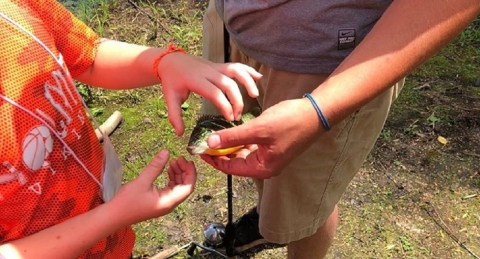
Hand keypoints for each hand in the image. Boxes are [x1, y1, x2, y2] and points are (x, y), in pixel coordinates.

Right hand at [111, 149, 195, 223]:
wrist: (114, 216)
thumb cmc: (127, 201)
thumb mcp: (142, 181)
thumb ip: (155, 166)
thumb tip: (166, 151)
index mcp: (168, 201)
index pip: (188, 187)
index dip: (191, 174)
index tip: (188, 161)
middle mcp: (169, 204)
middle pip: (184, 187)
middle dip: (185, 172)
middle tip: (179, 158)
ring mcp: (164, 204)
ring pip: (178, 187)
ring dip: (178, 174)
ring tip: (172, 161)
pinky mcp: (158, 202)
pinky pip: (170, 189)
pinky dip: (171, 179)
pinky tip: (167, 170)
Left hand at [157, 53, 261, 135]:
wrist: (171, 61)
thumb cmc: (171, 81)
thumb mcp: (170, 98)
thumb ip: (175, 116)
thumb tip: (180, 133)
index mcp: (196, 80)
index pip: (215, 93)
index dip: (225, 106)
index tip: (230, 119)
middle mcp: (208, 72)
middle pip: (228, 84)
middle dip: (237, 101)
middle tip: (238, 116)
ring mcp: (215, 67)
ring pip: (235, 71)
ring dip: (247, 82)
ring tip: (255, 96)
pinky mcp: (219, 66)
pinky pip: (236, 66)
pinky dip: (248, 70)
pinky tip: (259, 77)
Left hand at [200, 98, 321, 178]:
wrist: (316, 112)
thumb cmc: (290, 122)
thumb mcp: (258, 129)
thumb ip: (233, 137)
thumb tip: (210, 143)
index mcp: (262, 168)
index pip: (231, 168)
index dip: (213, 159)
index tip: (198, 150)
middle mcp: (265, 166)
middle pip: (236, 162)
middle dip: (220, 151)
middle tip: (203, 140)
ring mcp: (269, 156)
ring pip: (243, 153)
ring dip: (230, 144)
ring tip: (214, 134)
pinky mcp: (272, 146)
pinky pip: (251, 145)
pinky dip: (241, 139)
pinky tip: (232, 129)